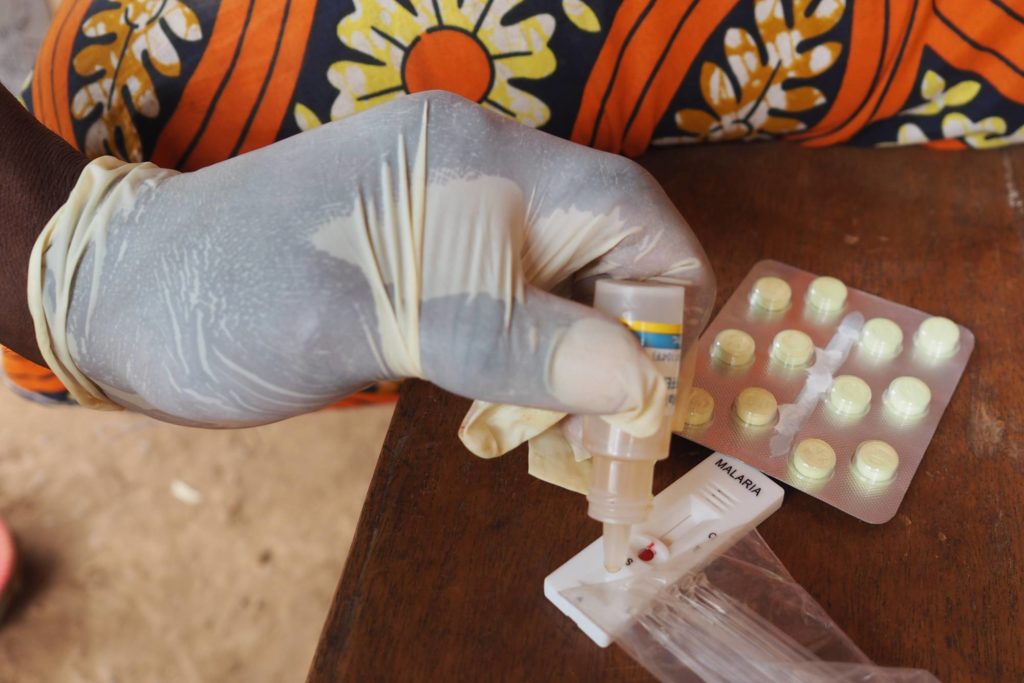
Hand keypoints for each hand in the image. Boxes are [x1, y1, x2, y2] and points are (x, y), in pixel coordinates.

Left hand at [30, 91, 713, 430]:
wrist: (123, 294)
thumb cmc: (231, 299)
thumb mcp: (373, 321)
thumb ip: (510, 340)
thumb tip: (636, 380)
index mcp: (479, 162)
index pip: (629, 209)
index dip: (666, 299)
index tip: (655, 393)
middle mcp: (480, 172)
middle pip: (608, 248)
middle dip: (620, 343)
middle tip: (595, 437)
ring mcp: (451, 212)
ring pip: (564, 282)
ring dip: (572, 361)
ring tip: (544, 437)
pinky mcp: (427, 254)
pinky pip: (514, 302)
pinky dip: (526, 360)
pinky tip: (501, 410)